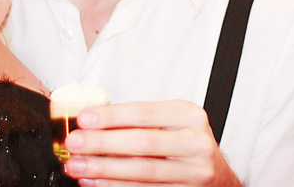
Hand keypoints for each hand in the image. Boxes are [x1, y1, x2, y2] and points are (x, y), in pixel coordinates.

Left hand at [63, 100, 241, 186]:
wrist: (218, 176)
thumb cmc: (187, 143)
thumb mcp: (172, 122)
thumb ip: (138, 121)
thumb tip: (92, 121)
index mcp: (189, 116)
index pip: (144, 113)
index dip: (112, 116)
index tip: (85, 118)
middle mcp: (196, 144)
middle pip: (142, 143)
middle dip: (103, 143)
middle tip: (75, 142)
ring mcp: (193, 173)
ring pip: (142, 171)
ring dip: (104, 169)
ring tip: (78, 165)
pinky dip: (115, 186)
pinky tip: (95, 182)